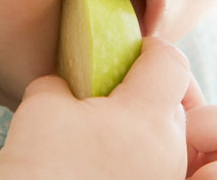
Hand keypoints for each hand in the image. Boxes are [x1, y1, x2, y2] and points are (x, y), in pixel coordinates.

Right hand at [0, 37, 195, 179]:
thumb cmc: (41, 168)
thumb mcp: (41, 104)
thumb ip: (64, 79)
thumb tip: (68, 81)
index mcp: (150, 118)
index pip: (172, 61)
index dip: (149, 49)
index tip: (125, 53)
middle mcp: (170, 152)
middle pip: (176, 98)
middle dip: (146, 88)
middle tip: (108, 93)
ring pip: (169, 135)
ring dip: (143, 123)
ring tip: (104, 129)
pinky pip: (158, 164)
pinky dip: (139, 153)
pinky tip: (105, 159)